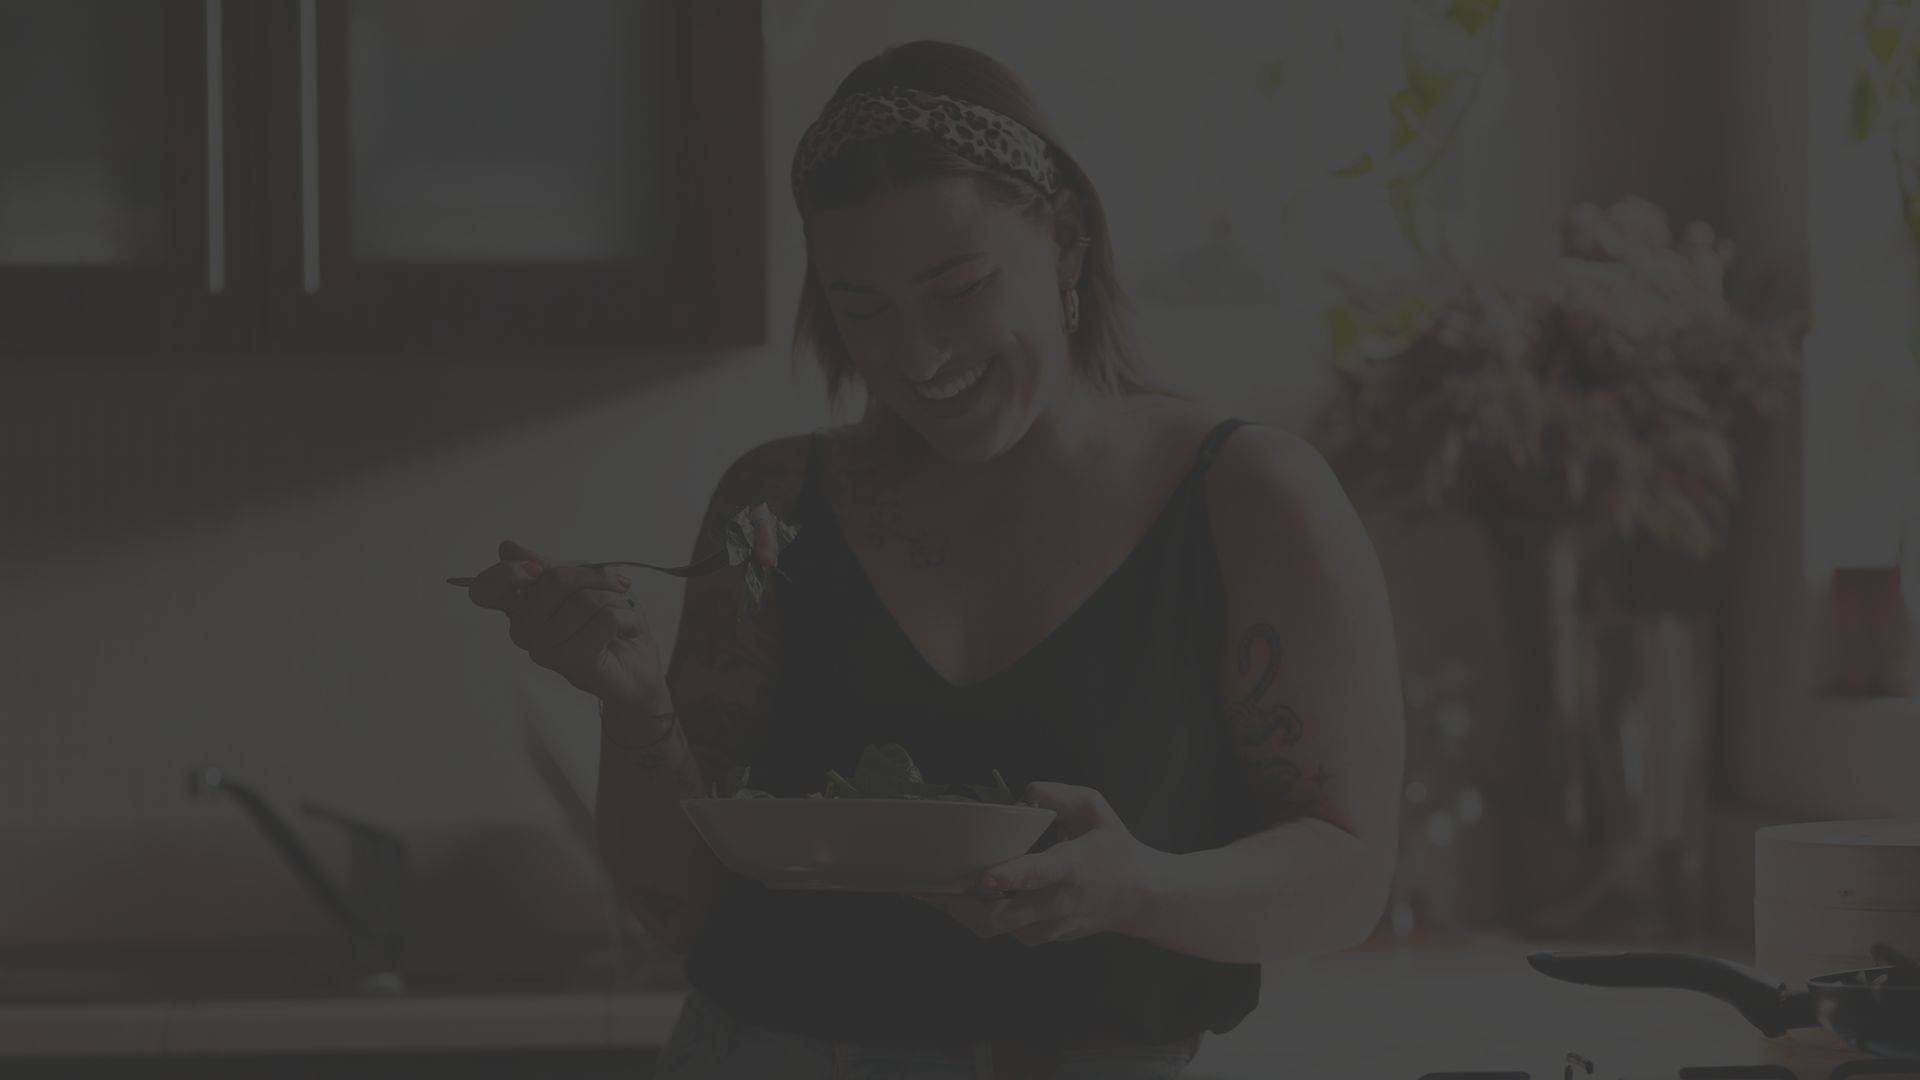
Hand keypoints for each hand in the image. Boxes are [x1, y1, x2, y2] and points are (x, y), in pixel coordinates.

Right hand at [466, 540, 667, 709]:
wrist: (636, 665)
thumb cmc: (605, 622)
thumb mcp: (578, 583)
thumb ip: (546, 566)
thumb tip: (506, 547)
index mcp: (519, 608)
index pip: (486, 589)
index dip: (509, 571)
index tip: (539, 568)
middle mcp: (525, 633)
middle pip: (554, 580)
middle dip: (595, 576)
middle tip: (616, 585)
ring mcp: (548, 652)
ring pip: (585, 601)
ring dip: (616, 601)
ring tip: (621, 613)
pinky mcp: (576, 665)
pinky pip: (605, 620)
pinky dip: (628, 618)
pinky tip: (629, 629)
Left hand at [914, 783, 1169, 946]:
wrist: (1139, 898)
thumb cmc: (1112, 846)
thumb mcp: (1095, 807)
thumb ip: (1060, 795)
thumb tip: (1023, 794)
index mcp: (1071, 868)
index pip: (1037, 876)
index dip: (1008, 877)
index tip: (982, 878)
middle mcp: (1056, 904)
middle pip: (1000, 916)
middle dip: (957, 905)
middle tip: (922, 886)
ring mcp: (1046, 928)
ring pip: (994, 928)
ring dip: (957, 912)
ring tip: (922, 891)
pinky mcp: (1038, 938)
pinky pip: (1000, 929)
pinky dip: (974, 915)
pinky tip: (951, 896)